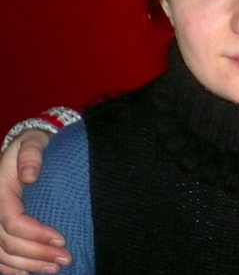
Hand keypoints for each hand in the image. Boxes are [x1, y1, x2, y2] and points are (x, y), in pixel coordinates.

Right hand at [0, 131, 70, 273]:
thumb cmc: (33, 145)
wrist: (26, 148)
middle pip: (8, 243)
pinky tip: (30, 274)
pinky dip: (12, 268)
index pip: (12, 221)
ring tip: (55, 269)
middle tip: (65, 259)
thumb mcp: (33, 142)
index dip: (36, 234)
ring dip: (28, 266)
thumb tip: (29, 175)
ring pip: (2, 254)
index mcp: (0, 190)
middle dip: (37, 254)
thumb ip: (32, 155)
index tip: (62, 239)